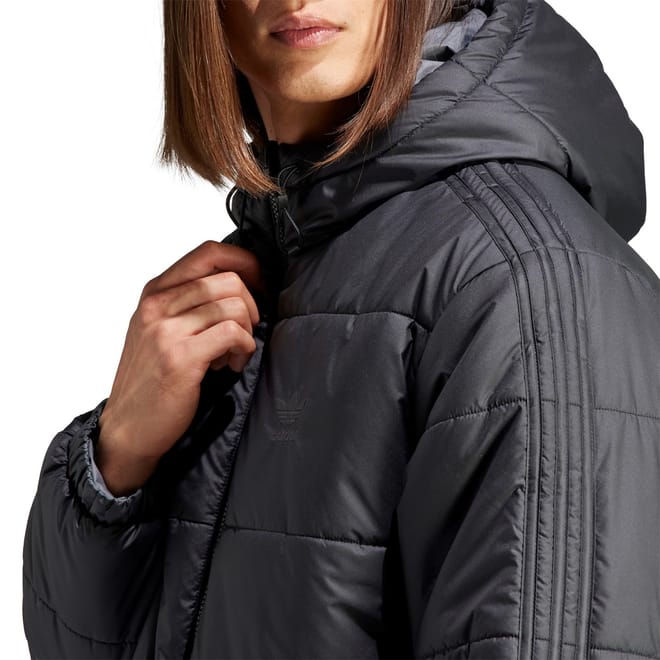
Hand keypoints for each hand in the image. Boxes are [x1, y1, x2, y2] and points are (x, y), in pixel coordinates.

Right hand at [95, 240, 264, 494]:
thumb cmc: (150, 380)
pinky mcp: (181, 357)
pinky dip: (244, 348)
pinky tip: (231, 364)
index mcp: (154, 293)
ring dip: (247, 330)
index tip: (259, 284)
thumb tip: (239, 285)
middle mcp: (158, 305)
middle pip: (228, 279)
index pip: (209, 252)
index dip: (245, 262)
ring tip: (234, 353)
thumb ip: (188, 303)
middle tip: (247, 330)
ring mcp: (167, 330)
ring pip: (234, 305)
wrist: (129, 427)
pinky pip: (233, 334)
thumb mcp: (158, 330)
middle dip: (252, 304)